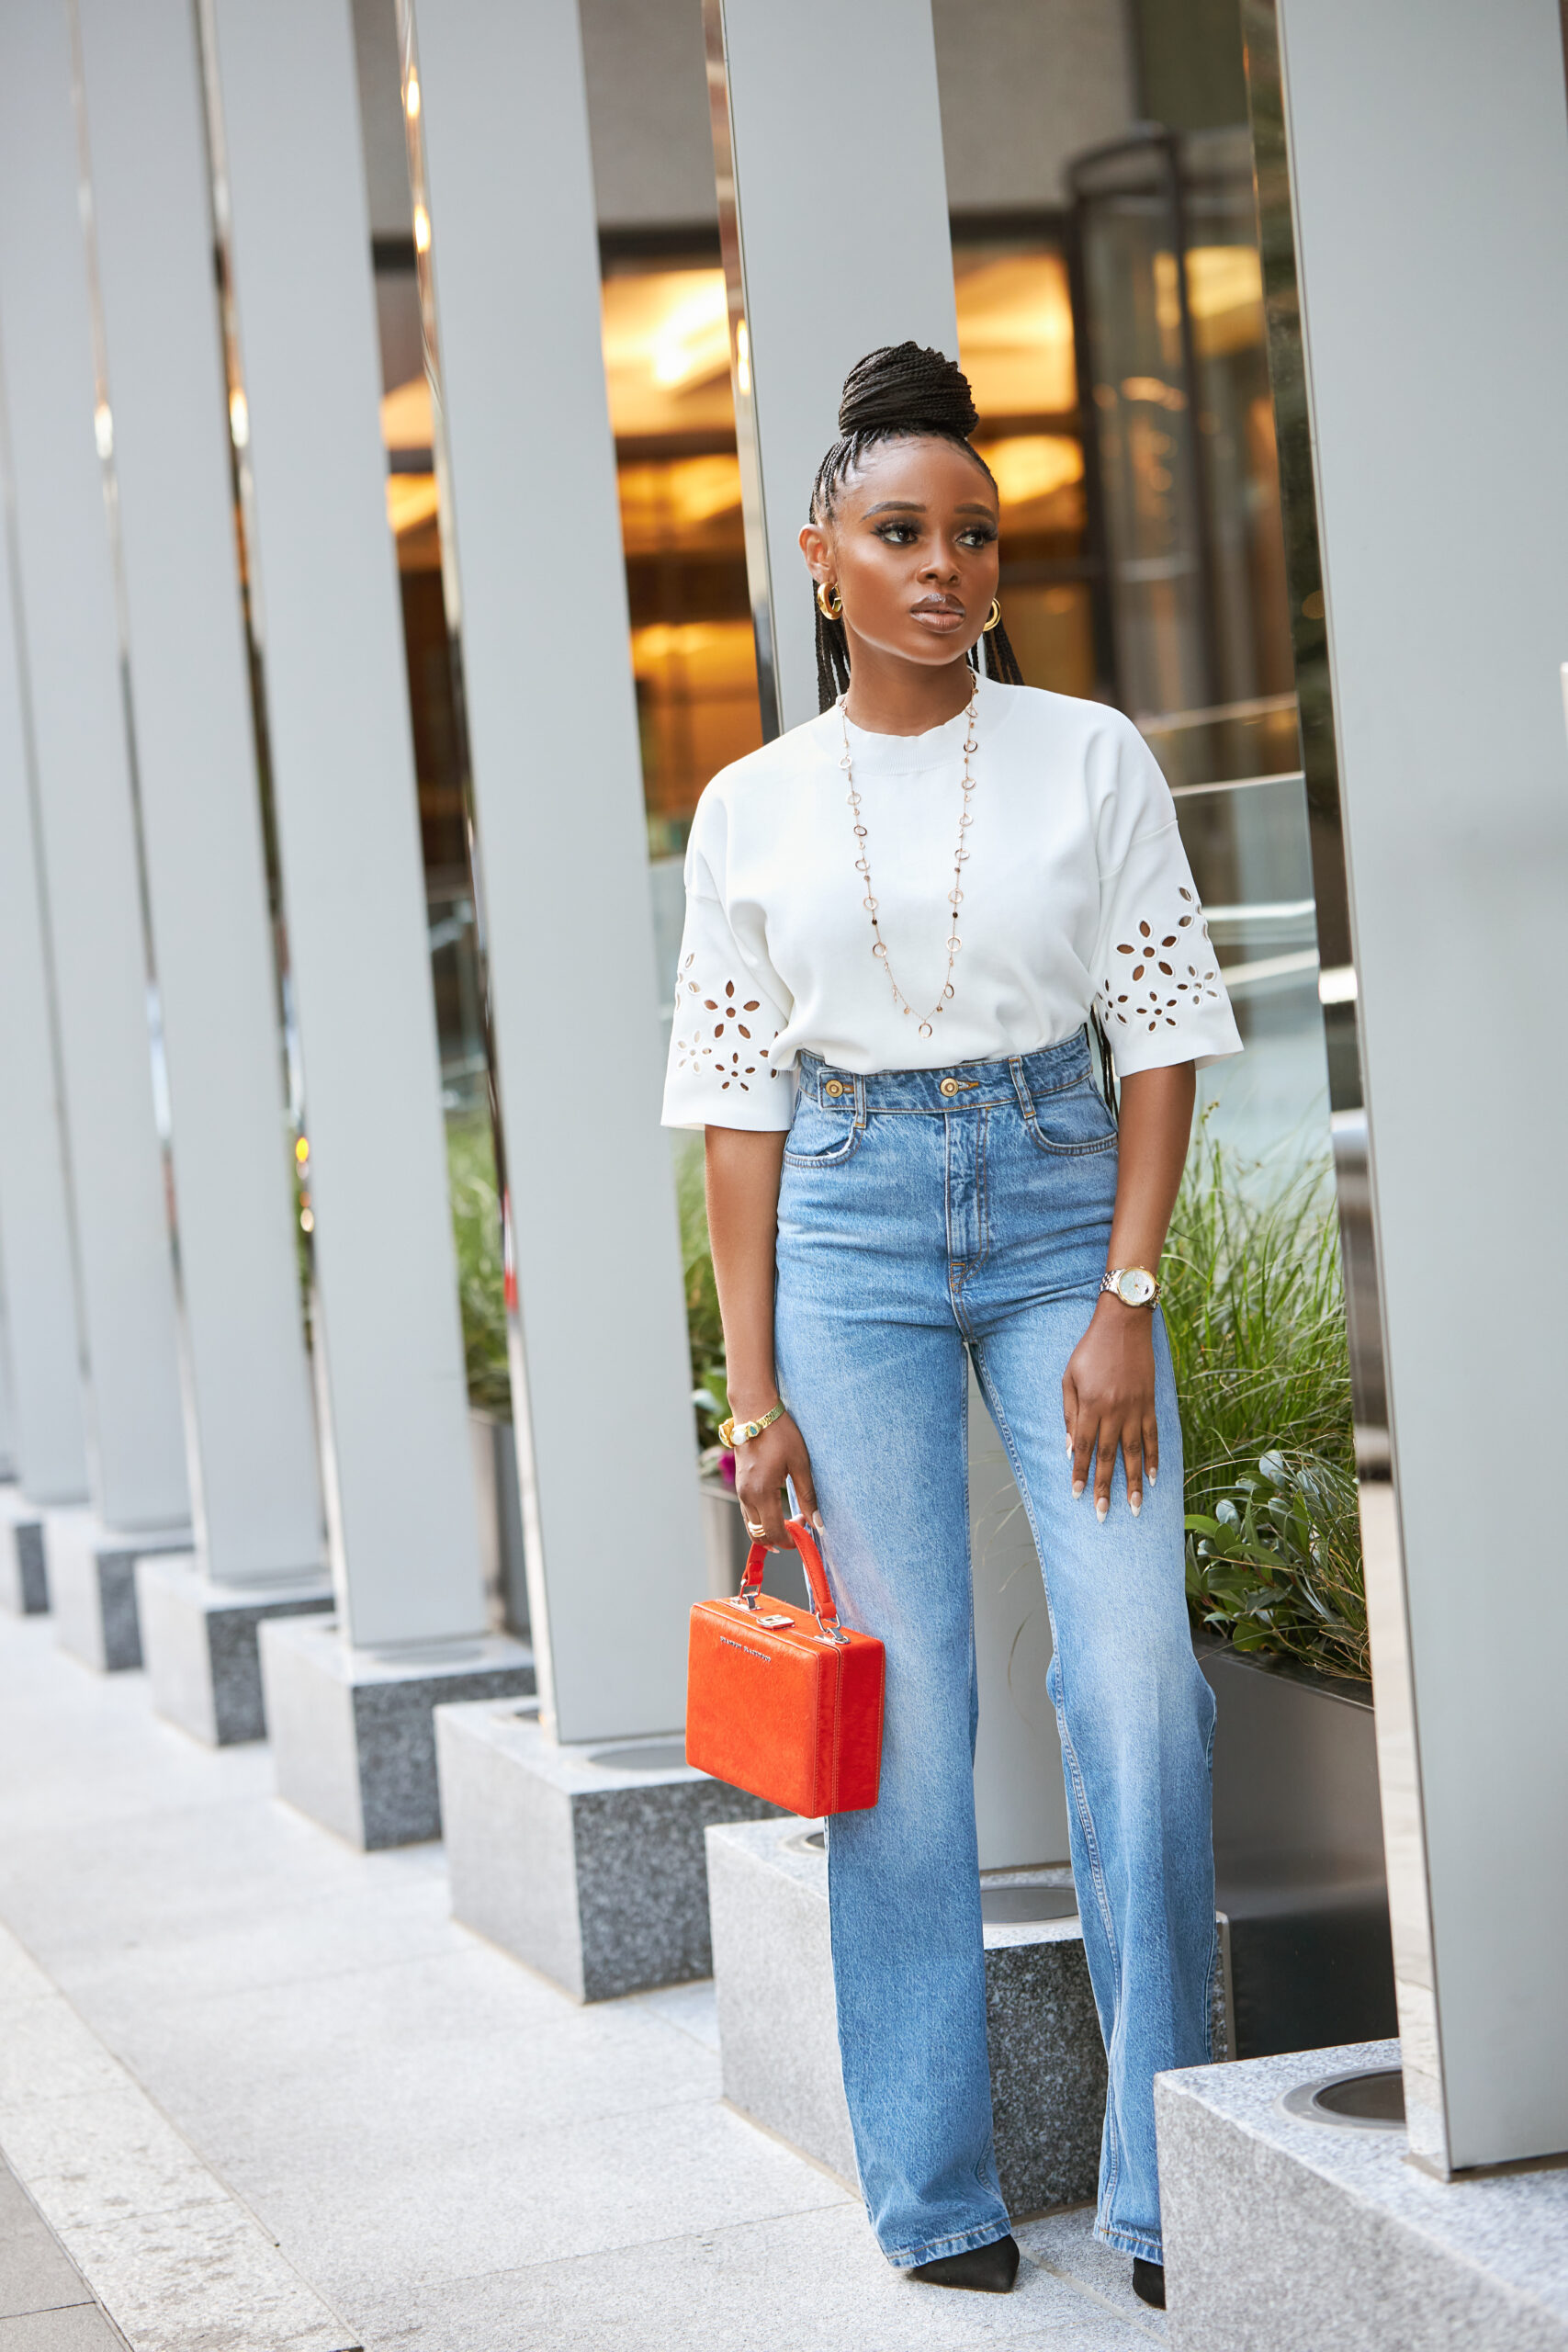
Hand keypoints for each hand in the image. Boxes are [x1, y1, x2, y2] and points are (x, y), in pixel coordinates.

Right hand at [732, 1405, 817, 1549]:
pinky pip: (749, 1514)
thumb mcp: (800, 1464)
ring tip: (793, 1518)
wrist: (755, 1412)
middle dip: (780, 1538)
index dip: (789, 1541)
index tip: (805, 1535)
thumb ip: (808, 1497)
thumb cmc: (780, 1434)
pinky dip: (763, 1520)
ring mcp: (741, 1491)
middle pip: (759, 1535)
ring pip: (752, 1526)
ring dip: (770, 1530)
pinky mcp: (740, 1486)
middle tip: (801, 1526)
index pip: (773, 1532)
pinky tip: (779, 1509)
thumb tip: (818, 1523)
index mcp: (762, 1493)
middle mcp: (747, 1496)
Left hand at [1062, 1298, 1158, 1521]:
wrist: (1124, 1324)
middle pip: (1108, 1457)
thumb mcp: (1070, 1377)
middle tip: (1103, 1515)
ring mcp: (1135, 1409)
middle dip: (1105, 1488)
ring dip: (1134, 1483)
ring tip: (1136, 1507)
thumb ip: (1070, 1413)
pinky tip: (1155, 1478)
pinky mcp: (1150, 1404)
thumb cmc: (1090, 1350)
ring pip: (1135, 1453)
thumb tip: (1070, 1448)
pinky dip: (1154, 1458)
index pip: (1084, 1447)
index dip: (1080, 1473)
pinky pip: (1153, 1437)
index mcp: (1091, 1404)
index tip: (1078, 1495)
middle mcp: (1114, 1411)